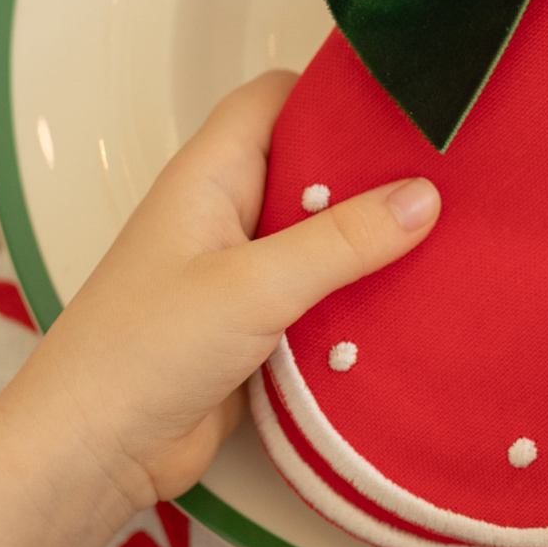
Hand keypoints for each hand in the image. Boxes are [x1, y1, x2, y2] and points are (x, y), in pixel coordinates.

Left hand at [0, 73, 439, 546]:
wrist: (95, 453)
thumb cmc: (140, 352)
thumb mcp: (254, 286)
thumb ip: (341, 241)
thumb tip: (422, 196)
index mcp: (210, 176)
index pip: (277, 100)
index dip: (337, 93)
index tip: (408, 104)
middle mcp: (227, 216)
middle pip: (311, 169)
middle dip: (373, 172)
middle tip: (451, 175)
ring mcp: (242, 275)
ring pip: (321, 239)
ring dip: (372, 246)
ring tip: (452, 237)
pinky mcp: (258, 330)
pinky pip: (321, 300)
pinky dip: (358, 302)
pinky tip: (412, 306)